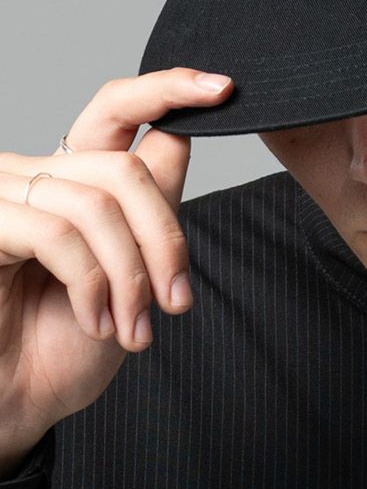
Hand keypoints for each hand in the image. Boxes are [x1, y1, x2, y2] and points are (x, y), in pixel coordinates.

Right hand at [0, 68, 232, 470]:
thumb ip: (153, 199)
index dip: (170, 89)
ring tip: (136, 327)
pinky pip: (59, 234)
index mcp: (74, 174)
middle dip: (165, 237)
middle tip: (177, 299)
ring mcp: (6, 196)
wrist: (18, 401)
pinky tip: (97, 322)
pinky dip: (92, 284)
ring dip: (131, 276)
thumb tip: (184, 133)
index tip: (223, 87)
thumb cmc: (68, 338)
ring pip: (99, 203)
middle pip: (126, 168)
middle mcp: (37, 173)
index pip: (118, 108)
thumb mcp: (135, 263)